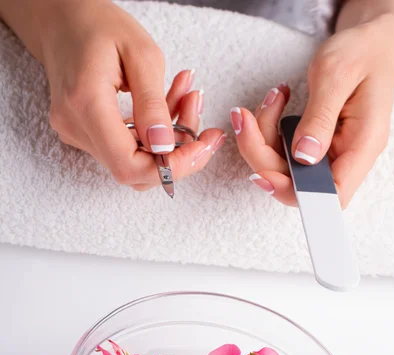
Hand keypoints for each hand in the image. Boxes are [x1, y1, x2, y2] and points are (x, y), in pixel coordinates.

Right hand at [38, 0, 224, 188]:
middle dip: (177, 153)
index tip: (201, 147)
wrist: (62, 19)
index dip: (169, 167)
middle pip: (134, 169)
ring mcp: (77, 134)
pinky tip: (170, 102)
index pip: (128, 165)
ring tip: (188, 97)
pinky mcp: (85, 134)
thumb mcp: (140, 53)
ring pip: (135, 159)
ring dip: (169, 139)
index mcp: (86, 104)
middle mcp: (76, 127)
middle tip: (203, 123)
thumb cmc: (98, 25)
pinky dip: (154, 132)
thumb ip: (153, 104)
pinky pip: (126, 146)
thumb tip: (164, 147)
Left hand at [232, 14, 393, 207]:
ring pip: (284, 166)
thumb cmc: (361, 51)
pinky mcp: (315, 144)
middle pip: (297, 183)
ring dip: (263, 138)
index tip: (264, 175)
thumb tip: (303, 157)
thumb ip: (319, 118)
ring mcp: (329, 151)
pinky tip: (275, 103)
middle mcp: (346, 155)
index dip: (295, 193)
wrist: (370, 40)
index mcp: (362, 145)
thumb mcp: (336, 75)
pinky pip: (284, 150)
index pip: (331, 194)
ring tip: (271, 99)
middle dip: (263, 156)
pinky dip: (269, 130)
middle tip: (246, 121)